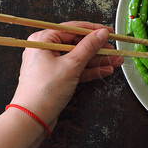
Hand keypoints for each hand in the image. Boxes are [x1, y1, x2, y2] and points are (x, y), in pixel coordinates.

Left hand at [9, 21, 123, 129]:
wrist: (33, 119)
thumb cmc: (44, 91)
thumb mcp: (71, 65)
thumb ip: (89, 47)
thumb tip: (101, 33)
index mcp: (43, 40)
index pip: (72, 28)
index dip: (92, 30)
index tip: (107, 32)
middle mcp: (45, 49)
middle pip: (77, 43)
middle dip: (98, 48)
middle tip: (114, 49)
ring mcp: (51, 64)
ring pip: (79, 57)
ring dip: (97, 60)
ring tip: (115, 61)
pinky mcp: (56, 77)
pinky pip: (75, 69)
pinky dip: (90, 70)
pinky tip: (105, 70)